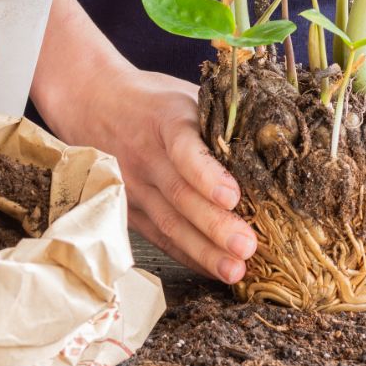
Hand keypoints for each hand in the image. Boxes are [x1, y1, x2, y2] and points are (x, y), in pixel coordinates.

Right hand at [38, 63, 256, 284]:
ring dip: (203, 250)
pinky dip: (187, 255)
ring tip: (234, 271)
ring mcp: (132, 184)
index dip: (207, 174)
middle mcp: (146, 154)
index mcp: (166, 119)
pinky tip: (213, 270)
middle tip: (247, 247)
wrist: (91, 102)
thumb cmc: (153, 100)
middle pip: (180, 195)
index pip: (184, 148)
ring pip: (169, 223)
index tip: (233, 196)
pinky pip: (159, 236)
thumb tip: (274, 140)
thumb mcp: (184, 94)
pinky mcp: (127, 208)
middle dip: (215, 225)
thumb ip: (219, 117)